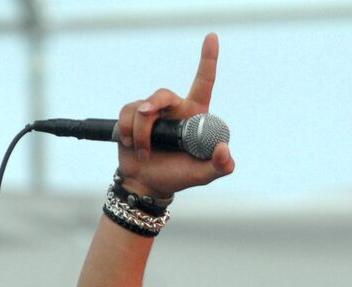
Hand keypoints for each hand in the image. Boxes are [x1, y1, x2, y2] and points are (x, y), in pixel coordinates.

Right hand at [116, 32, 234, 197]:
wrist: (147, 184)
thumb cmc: (178, 176)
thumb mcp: (202, 174)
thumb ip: (220, 166)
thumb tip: (225, 150)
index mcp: (195, 117)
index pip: (203, 84)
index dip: (208, 60)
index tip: (212, 37)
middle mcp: (175, 110)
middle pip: (164, 94)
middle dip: (154, 105)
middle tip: (147, 116)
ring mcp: (153, 112)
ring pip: (143, 108)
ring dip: (141, 133)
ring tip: (145, 152)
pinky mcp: (133, 115)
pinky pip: (127, 113)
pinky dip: (128, 131)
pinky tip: (132, 145)